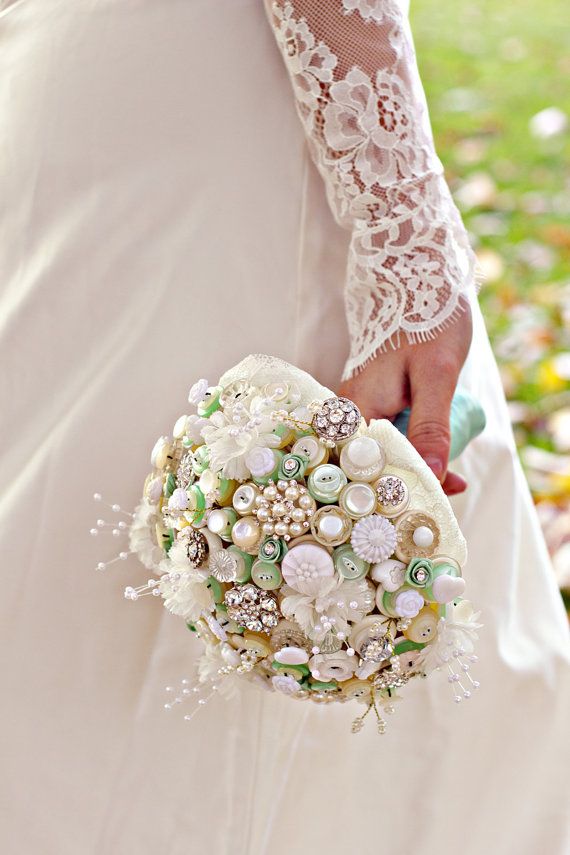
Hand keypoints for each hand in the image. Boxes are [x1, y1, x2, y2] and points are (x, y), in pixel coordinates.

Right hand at [339, 300, 472, 495]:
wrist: (418, 282)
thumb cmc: (427, 322)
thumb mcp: (437, 376)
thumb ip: (432, 426)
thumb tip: (433, 476)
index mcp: (357, 409)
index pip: (372, 466)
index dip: (403, 486)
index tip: (441, 496)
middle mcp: (349, 413)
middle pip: (374, 463)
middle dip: (411, 481)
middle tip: (454, 490)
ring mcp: (359, 408)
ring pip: (384, 451)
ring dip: (418, 466)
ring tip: (455, 479)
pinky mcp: (373, 403)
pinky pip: (391, 436)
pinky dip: (416, 448)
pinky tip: (441, 456)